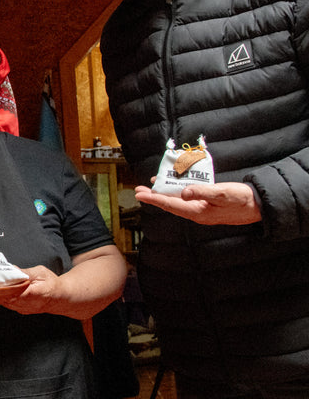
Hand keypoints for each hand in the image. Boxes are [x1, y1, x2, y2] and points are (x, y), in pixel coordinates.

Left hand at [135, 182, 261, 224]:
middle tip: (138, 191)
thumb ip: (202, 191)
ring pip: (177, 201)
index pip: (171, 205)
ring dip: (163, 194)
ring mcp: (202, 210)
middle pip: (170, 204)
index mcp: (199, 212)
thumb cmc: (243, 199)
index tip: (140, 195)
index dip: (154, 199)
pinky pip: (187, 198)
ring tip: (150, 188)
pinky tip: (172, 186)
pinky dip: (177, 192)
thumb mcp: (223, 193)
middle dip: (154, 197)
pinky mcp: (206, 205)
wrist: (260, 205)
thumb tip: (184, 192)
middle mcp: (197, 213)